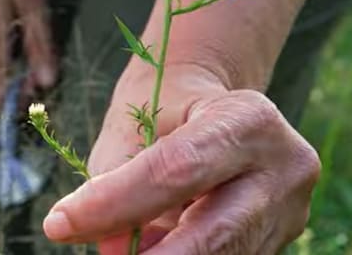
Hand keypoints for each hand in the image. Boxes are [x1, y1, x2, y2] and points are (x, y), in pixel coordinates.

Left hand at [41, 66, 320, 253]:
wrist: (218, 111)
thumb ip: (116, 183)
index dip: (115, 204)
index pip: (176, 171)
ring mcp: (290, 212)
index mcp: (247, 118)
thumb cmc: (166, 112)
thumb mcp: (132, 128)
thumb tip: (111, 251)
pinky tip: (155, 247)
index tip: (60, 223)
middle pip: (212, 234)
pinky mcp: (281, 242)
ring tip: (119, 246)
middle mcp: (283, 167)